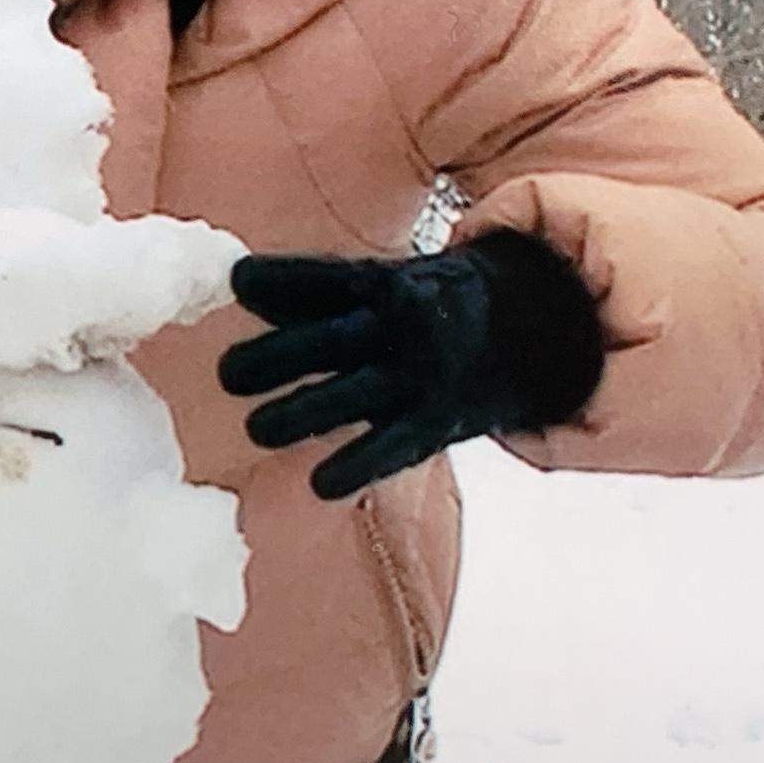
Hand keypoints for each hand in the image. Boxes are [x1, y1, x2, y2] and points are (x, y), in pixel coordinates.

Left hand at [216, 233, 607, 500]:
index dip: (283, 279)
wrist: (535, 329)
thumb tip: (240, 285)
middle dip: (277, 357)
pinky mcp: (439, 421)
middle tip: (229, 374)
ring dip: (302, 413)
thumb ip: (314, 292)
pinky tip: (320, 484)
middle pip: (332, 339)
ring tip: (257, 429)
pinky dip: (357, 466)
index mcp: (385, 282)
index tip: (238, 281)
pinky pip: (394, 446)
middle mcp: (403, 325)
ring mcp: (422, 374)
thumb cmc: (428, 305)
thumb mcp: (382, 283)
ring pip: (354, 395)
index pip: (327, 278)